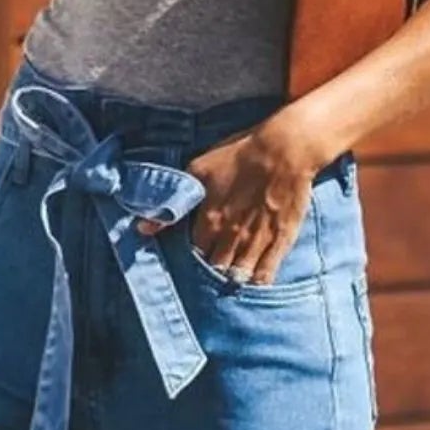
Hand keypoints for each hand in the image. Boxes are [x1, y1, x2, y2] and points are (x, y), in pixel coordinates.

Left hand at [137, 110, 325, 286]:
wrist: (286, 148)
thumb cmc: (241, 154)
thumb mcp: (198, 170)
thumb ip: (172, 202)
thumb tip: (142, 229)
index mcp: (209, 222)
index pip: (194, 253)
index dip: (193, 253)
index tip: (196, 250)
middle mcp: (231, 238)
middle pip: (215, 268)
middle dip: (211, 268)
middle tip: (213, 262)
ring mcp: (256, 243)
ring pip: (238, 275)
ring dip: (232, 277)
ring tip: (230, 272)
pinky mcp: (280, 242)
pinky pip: (265, 274)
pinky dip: (257, 281)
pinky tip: (252, 279)